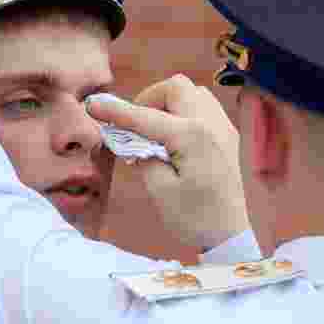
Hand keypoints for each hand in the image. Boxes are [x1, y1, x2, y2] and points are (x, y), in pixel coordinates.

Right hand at [87, 76, 250, 249]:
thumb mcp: (159, 190)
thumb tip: (134, 139)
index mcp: (192, 136)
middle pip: (176, 87)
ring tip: (156, 132)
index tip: (92, 105)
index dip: (116, 111)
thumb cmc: (193, 218)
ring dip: (169, 104)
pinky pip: (205, 108)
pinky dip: (184, 113)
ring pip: (193, 93)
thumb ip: (143, 156)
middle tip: (137, 126)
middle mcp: (212, 124)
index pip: (146, 116)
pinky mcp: (228, 136)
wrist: (230, 236)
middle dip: (150, 99)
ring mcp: (224, 128)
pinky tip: (175, 139)